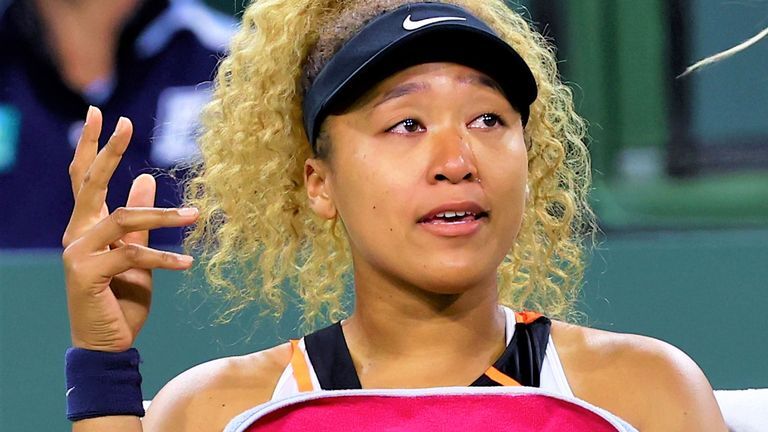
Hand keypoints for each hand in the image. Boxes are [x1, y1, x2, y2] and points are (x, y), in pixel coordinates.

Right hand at [62, 106, 198, 351]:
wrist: (108, 342)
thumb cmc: (121, 297)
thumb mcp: (137, 252)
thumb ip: (140, 218)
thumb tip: (146, 178)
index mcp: (87, 227)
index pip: (85, 179)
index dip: (92, 147)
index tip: (100, 114)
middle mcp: (77, 234)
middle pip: (91, 184)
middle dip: (108, 152)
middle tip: (125, 123)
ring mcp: (77, 253)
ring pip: (124, 219)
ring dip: (164, 216)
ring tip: (196, 215)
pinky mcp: (87, 272)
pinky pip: (132, 254)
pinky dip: (163, 258)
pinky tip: (187, 263)